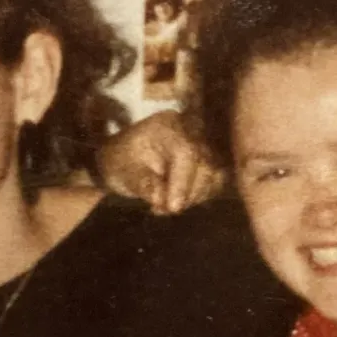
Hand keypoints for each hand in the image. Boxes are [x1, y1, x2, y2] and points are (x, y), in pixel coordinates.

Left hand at [98, 111, 223, 214]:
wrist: (123, 160)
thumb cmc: (120, 163)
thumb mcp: (122, 172)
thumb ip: (142, 184)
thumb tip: (160, 199)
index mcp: (167, 126)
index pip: (185, 153)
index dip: (182, 183)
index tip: (172, 208)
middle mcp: (191, 130)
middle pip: (206, 164)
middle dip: (188, 194)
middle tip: (165, 209)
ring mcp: (203, 144)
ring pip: (215, 175)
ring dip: (195, 197)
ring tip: (168, 206)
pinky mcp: (209, 160)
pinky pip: (216, 181)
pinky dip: (200, 196)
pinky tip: (179, 200)